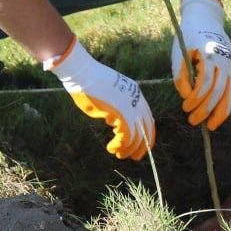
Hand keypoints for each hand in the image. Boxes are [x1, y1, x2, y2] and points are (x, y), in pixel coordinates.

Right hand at [47, 37, 154, 160]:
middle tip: (134, 157)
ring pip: (136, 136)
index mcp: (135, 94)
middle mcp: (136, 101)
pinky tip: (112, 148)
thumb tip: (114, 121)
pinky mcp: (120, 113)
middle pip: (146, 129)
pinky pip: (126, 136)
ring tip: (119, 154)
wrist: (83, 73)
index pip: (147, 118)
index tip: (141, 145)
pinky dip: (120, 145)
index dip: (146, 133)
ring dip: (128, 149)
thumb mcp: (110, 95)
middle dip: (142, 145)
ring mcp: (130, 107)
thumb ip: (116, 107)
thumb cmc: (90, 83)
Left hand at [171, 0, 230, 129]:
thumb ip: (181, 76)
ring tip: (210, 125)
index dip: (195, 99)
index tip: (185, 107)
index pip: (205, 84)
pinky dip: (230, 104)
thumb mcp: (179, 54)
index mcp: (210, 56)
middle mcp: (225, 62)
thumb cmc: (189, 38)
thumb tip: (187, 97)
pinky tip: (220, 114)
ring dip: (220, 113)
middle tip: (193, 121)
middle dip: (206, 111)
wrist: (206, 20)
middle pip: (219, 93)